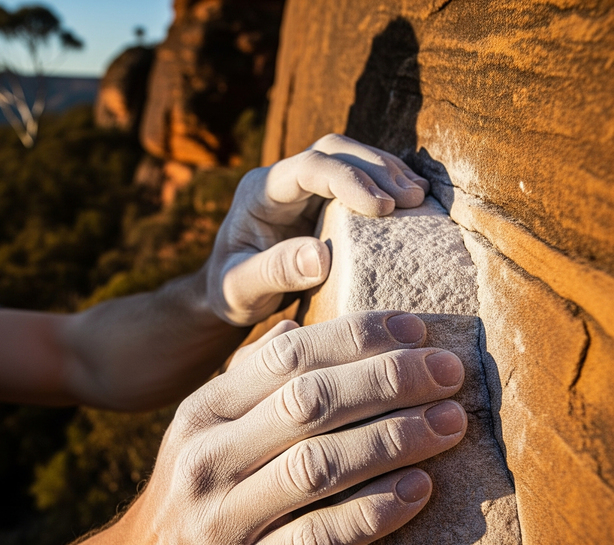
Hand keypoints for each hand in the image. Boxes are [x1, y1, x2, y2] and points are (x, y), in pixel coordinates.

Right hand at [112, 311, 465, 544]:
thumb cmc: (197, 490)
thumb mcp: (206, 427)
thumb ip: (248, 378)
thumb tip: (297, 324)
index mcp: (203, 411)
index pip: (287, 357)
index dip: (357, 337)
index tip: (418, 329)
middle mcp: (208, 458)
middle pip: (308, 404)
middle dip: (388, 381)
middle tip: (451, 374)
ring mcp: (222, 518)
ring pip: (318, 468)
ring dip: (393, 441)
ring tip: (450, 425)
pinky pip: (318, 539)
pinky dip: (374, 513)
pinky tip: (420, 490)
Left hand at [206, 134, 430, 325]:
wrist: (227, 292)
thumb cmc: (230, 291)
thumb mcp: (240, 290)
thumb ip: (273, 272)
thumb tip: (321, 257)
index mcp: (258, 192)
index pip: (308, 168)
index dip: (349, 180)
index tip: (383, 207)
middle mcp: (281, 180)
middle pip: (333, 150)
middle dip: (376, 168)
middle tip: (412, 199)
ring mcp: (304, 186)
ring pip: (351, 157)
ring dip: (388, 172)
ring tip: (419, 198)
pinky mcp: (323, 199)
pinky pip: (360, 178)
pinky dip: (388, 185)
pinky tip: (414, 202)